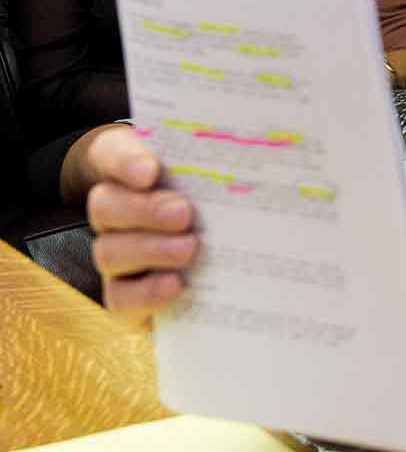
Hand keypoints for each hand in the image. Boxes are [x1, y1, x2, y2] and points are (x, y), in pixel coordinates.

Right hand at [86, 127, 198, 328]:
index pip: (113, 154)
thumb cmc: (213, 202)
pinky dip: (146, 292)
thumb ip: (217, 168)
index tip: (150, 170)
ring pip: (110, 251)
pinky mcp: (125, 294)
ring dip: (150, 250)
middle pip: (106, 206)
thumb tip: (252, 155)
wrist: (200, 260)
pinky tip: (174, 285)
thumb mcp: (213, 178)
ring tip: (189, 248)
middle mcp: (113, 211)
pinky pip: (120, 297)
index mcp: (130, 170)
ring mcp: (115, 254)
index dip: (126, 161)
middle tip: (183, 213)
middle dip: (145, 210)